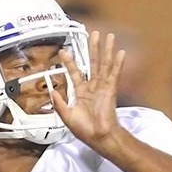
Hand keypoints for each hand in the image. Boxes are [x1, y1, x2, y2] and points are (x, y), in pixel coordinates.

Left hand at [52, 32, 125, 148]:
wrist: (99, 137)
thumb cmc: (85, 130)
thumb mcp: (67, 116)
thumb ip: (59, 103)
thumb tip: (51, 91)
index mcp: (81, 94)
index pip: (75, 73)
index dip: (69, 62)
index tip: (63, 52)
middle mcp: (92, 88)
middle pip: (92, 64)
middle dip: (92, 48)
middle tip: (93, 34)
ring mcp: (102, 88)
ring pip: (104, 65)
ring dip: (106, 50)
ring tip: (109, 37)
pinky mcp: (111, 91)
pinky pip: (114, 74)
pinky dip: (117, 63)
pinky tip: (120, 52)